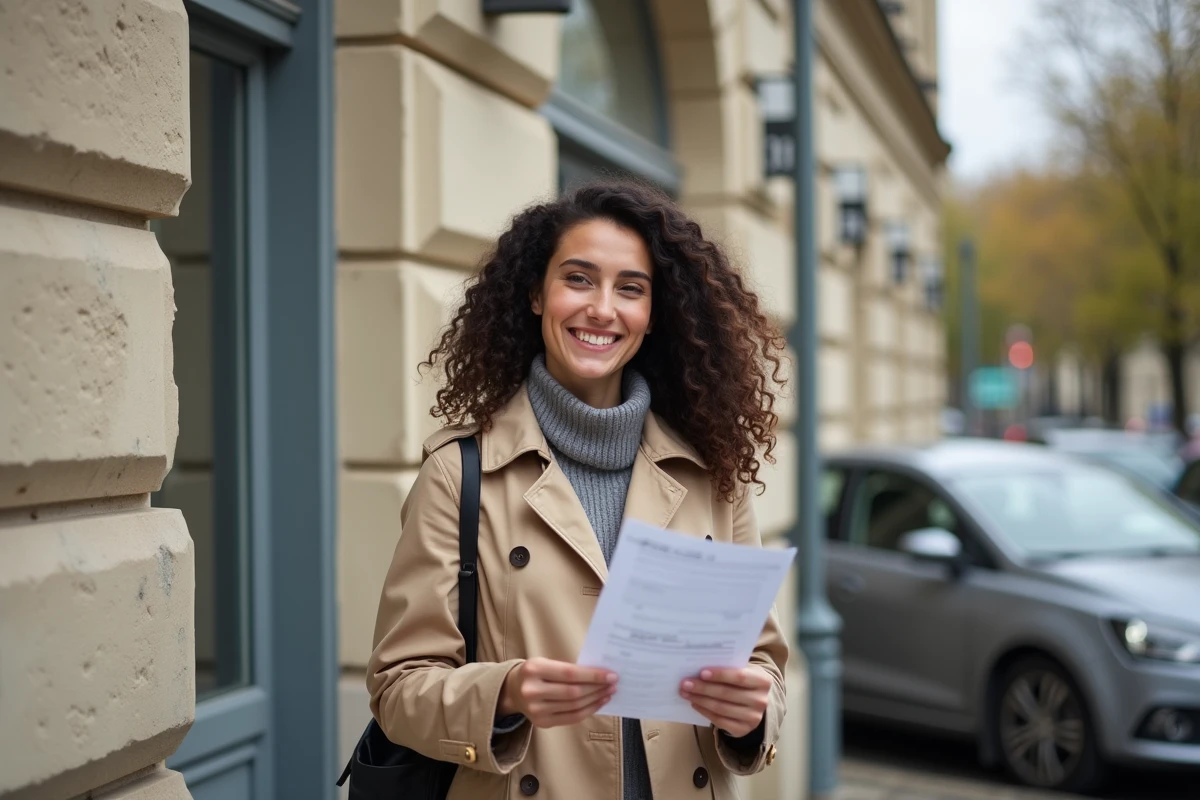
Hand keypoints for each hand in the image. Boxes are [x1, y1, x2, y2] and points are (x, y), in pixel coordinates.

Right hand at [499, 658, 617, 728]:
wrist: (512, 690)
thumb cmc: (536, 673)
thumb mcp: (546, 662)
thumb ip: (568, 669)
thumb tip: (600, 675)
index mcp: (534, 669)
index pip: (570, 674)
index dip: (593, 676)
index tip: (611, 675)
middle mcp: (532, 691)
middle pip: (573, 692)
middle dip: (597, 688)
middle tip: (613, 684)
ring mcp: (536, 710)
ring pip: (574, 706)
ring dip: (595, 700)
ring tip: (609, 693)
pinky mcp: (541, 723)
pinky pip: (571, 718)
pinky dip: (588, 711)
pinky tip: (598, 703)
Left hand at [679, 666, 770, 738]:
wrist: (755, 702)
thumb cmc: (744, 682)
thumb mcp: (744, 671)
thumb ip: (728, 667)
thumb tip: (699, 669)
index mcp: (763, 681)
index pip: (739, 677)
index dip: (720, 675)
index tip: (701, 672)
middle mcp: (761, 701)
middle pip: (727, 693)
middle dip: (703, 688)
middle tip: (685, 683)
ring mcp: (753, 718)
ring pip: (721, 708)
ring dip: (700, 700)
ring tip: (686, 693)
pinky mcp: (743, 730)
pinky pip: (719, 720)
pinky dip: (704, 711)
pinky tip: (695, 704)